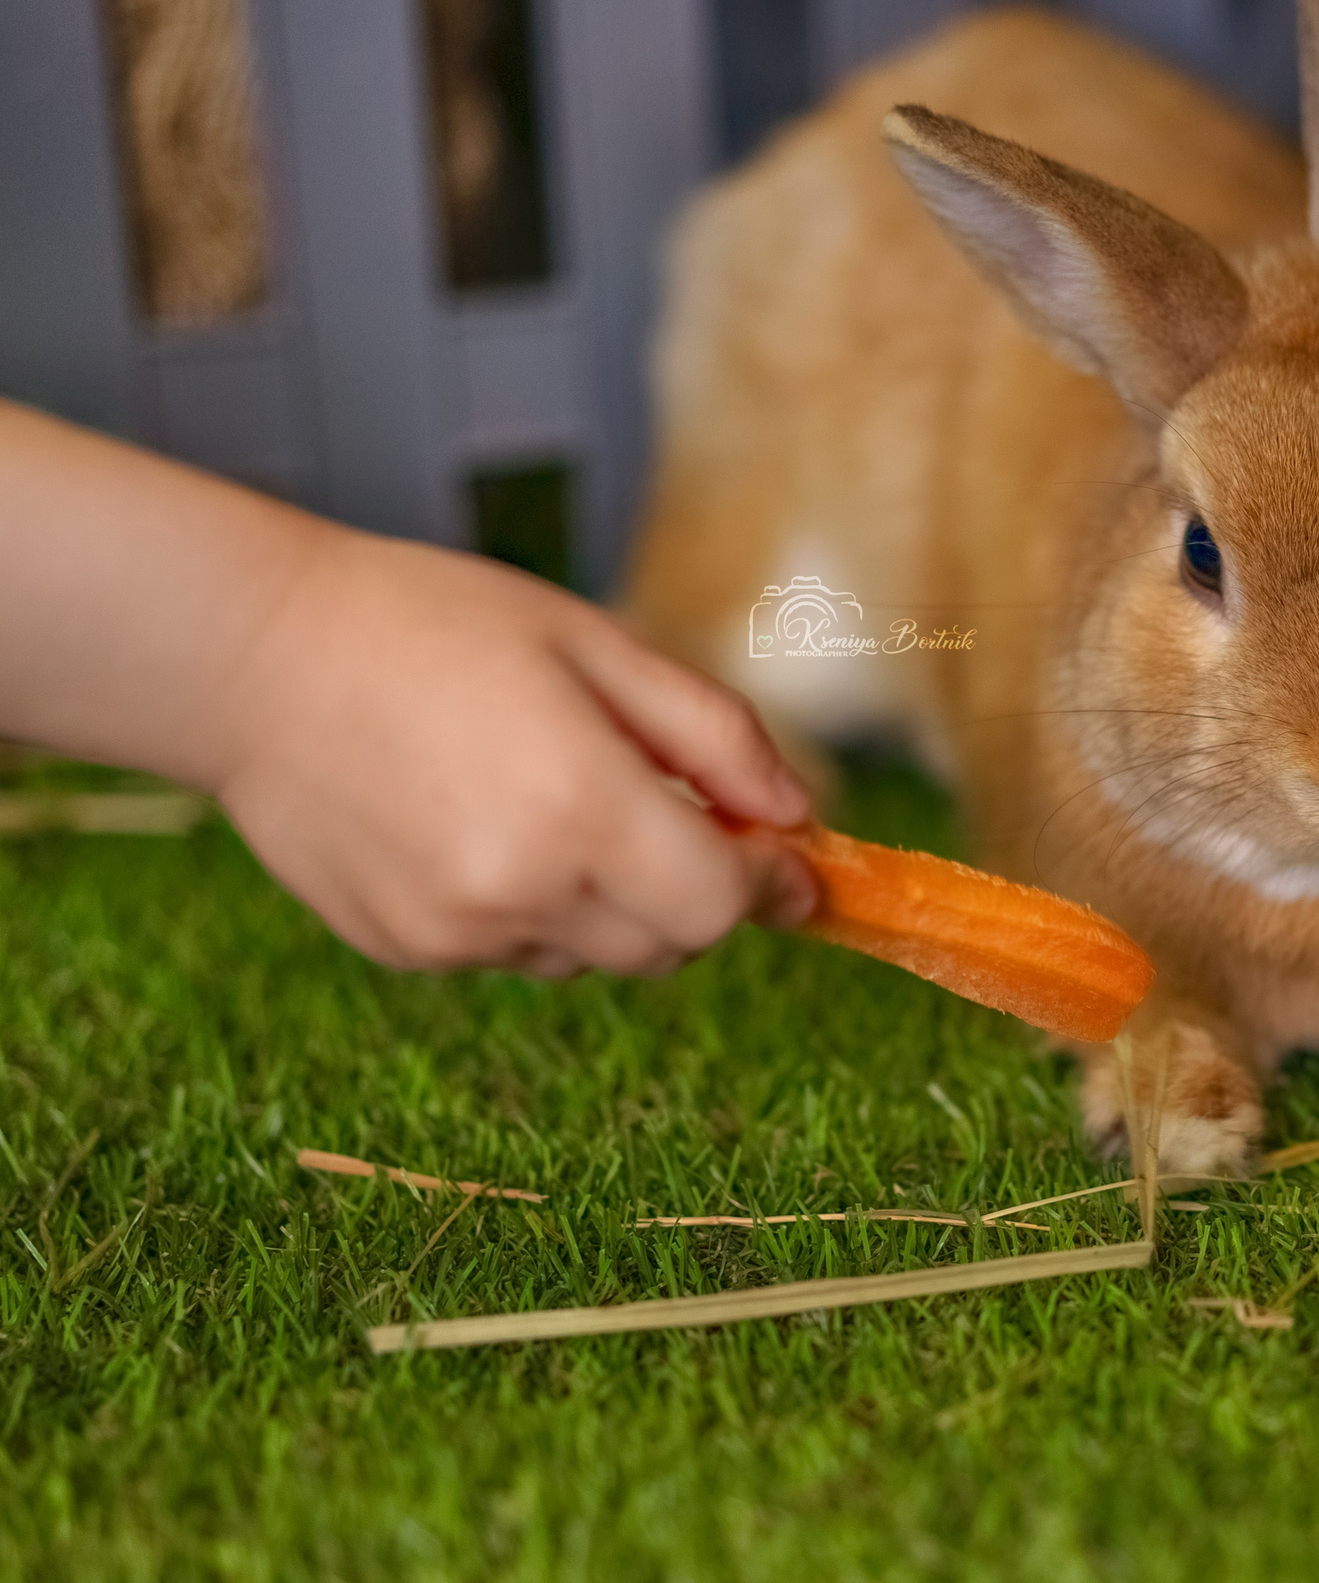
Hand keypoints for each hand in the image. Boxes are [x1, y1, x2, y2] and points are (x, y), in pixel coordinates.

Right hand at [212, 527, 817, 975]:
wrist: (254, 657)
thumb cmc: (435, 625)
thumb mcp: (600, 646)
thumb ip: (715, 737)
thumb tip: (799, 815)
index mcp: (580, 807)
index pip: (720, 906)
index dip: (767, 885)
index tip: (786, 861)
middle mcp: (520, 890)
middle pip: (670, 945)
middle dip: (696, 891)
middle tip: (672, 810)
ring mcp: (457, 932)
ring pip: (596, 957)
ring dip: (615, 903)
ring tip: (554, 799)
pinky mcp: (408, 950)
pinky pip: (518, 954)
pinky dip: (537, 910)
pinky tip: (484, 825)